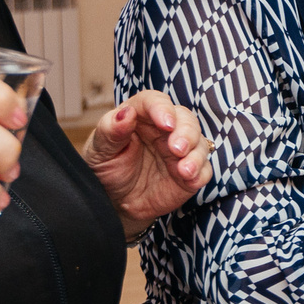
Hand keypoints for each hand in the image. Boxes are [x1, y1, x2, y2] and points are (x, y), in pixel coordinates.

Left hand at [83, 91, 209, 235]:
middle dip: (186, 132)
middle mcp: (164, 131)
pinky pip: (204, 169)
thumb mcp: (99, 150)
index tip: (165, 123)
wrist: (114, 201)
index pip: (155, 102)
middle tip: (177, 148)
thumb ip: (111, 131)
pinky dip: (200, 172)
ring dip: (195, 154)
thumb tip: (125, 113)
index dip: (162, 108)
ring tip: (184, 169)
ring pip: (199, 142)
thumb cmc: (106, 169)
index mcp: (141, 117)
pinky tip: (189, 178)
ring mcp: (179, 152)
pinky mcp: (189, 173)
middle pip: (185, 119)